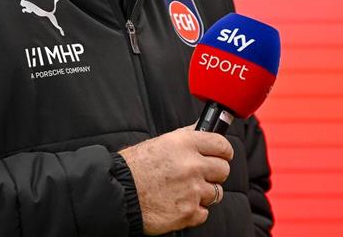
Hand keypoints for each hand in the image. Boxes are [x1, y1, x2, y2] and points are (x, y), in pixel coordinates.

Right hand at [119, 125, 233, 234]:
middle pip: (223, 170)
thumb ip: (186, 137)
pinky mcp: (188, 212)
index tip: (222, 155)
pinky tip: (180, 203)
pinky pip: (204, 212)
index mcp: (185, 144)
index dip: (224, 151)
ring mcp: (192, 190)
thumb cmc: (135, 167)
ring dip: (203, 193)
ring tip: (186, 190)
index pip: (222, 145)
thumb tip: (202, 130)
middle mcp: (192, 166)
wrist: (119, 193)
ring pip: (216, 193)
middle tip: (201, 175)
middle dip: (214, 173)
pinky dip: (194, 211)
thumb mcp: (161, 142)